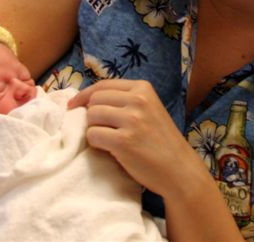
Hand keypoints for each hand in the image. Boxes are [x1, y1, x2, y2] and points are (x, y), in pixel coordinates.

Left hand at [68, 79, 200, 197]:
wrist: (179, 168)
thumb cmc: (160, 140)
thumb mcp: (148, 108)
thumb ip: (124, 99)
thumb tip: (86, 99)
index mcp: (143, 88)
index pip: (103, 85)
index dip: (85, 95)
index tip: (74, 105)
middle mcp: (138, 100)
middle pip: (95, 100)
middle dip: (91, 115)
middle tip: (101, 129)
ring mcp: (131, 120)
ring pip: (91, 116)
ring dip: (94, 129)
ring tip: (108, 139)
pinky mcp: (124, 141)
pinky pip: (93, 135)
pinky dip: (96, 143)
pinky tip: (109, 149)